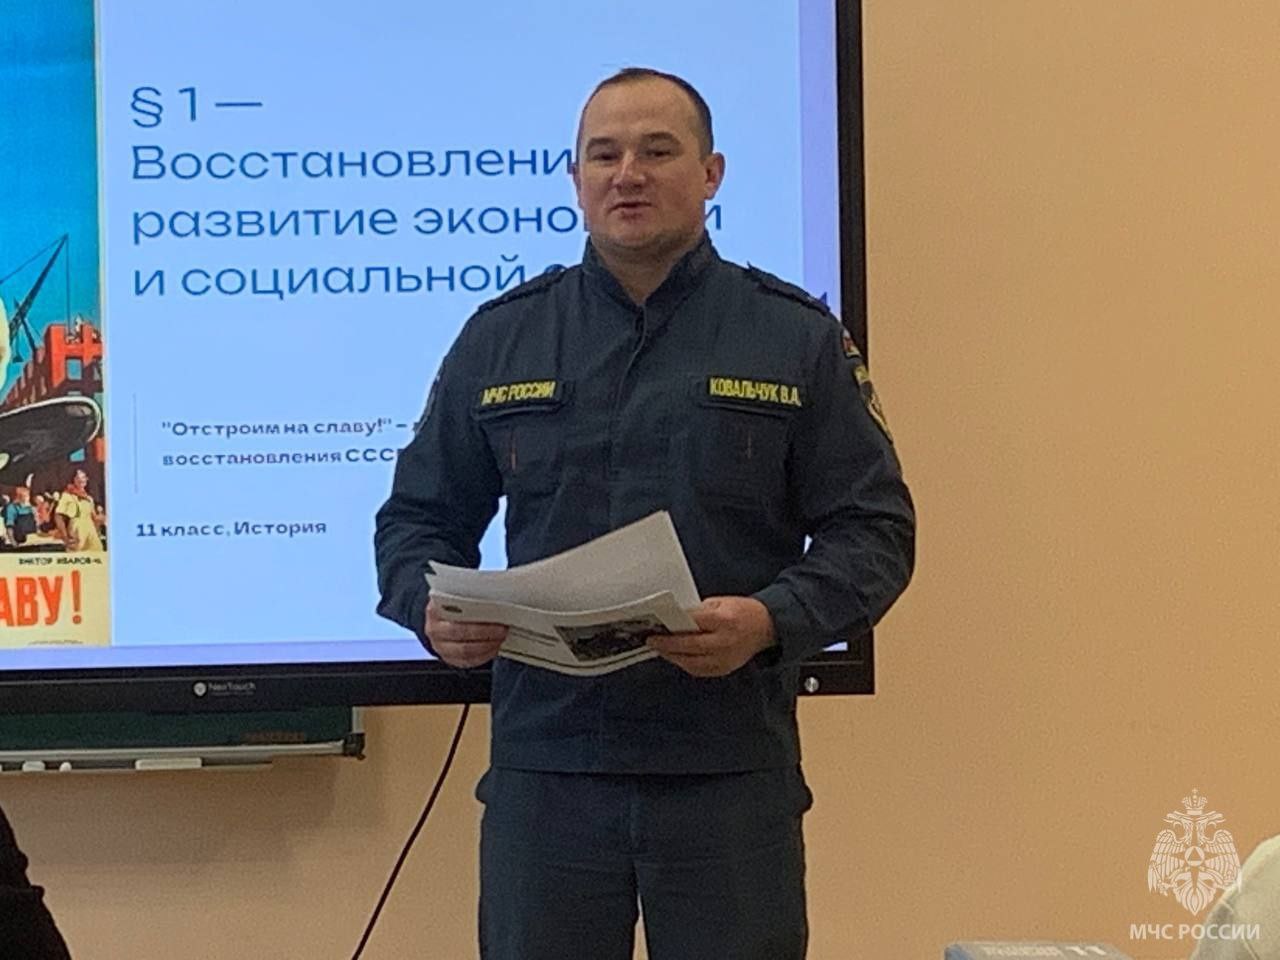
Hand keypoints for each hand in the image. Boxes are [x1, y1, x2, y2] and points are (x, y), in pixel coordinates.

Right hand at [425, 598, 507, 668]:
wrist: (442, 622)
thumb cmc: (453, 608)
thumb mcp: (455, 597)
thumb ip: (468, 596)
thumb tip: (491, 595)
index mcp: (434, 610)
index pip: (453, 611)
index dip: (475, 612)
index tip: (493, 610)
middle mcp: (434, 630)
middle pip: (460, 632)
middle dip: (485, 631)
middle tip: (501, 627)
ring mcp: (441, 647)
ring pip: (465, 650)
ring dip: (487, 645)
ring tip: (500, 637)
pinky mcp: (450, 659)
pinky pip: (469, 661)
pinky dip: (485, 655)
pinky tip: (494, 647)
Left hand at [647, 596, 776, 677]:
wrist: (766, 627)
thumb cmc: (743, 612)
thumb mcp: (721, 602)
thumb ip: (699, 611)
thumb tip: (676, 618)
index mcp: (723, 620)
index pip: (691, 624)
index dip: (672, 626)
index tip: (657, 626)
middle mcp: (724, 641)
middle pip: (689, 646)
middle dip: (667, 644)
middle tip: (652, 641)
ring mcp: (725, 658)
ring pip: (692, 662)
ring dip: (673, 657)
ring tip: (661, 650)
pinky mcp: (725, 669)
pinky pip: (699, 670)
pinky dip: (685, 664)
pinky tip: (676, 658)